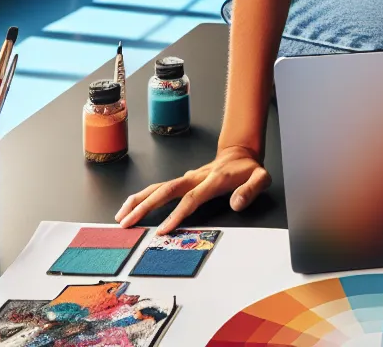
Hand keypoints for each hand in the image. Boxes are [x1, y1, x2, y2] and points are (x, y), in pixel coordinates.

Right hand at [115, 146, 268, 233]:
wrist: (240, 153)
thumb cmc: (249, 168)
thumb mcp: (261, 177)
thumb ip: (251, 189)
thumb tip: (236, 203)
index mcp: (213, 180)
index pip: (192, 199)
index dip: (177, 214)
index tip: (163, 230)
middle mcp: (195, 177)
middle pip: (166, 191)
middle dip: (145, 207)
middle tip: (127, 222)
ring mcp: (187, 177)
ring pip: (158, 187)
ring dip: (138, 201)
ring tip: (121, 216)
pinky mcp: (182, 180)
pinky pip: (159, 187)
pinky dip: (143, 196)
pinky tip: (130, 206)